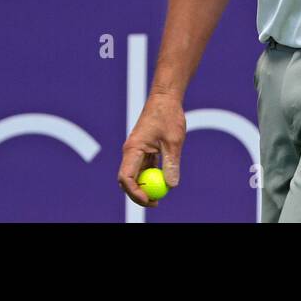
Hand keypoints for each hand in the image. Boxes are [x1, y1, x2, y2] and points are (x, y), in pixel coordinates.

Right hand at [117, 91, 185, 207]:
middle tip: (156, 202)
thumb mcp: (173, 141)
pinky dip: (152, 175)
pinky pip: (144, 167)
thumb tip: (171, 185)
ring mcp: (136, 151)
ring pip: (136, 175)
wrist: (166, 97)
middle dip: (139, 194)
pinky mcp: (143, 149)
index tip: (150, 200)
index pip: (126, 178)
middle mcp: (131, 152)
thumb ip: (171, 163)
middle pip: (128, 180)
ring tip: (163, 192)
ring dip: (146, 185)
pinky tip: (164, 178)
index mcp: (133, 149)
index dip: (136, 193)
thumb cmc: (168, 115)